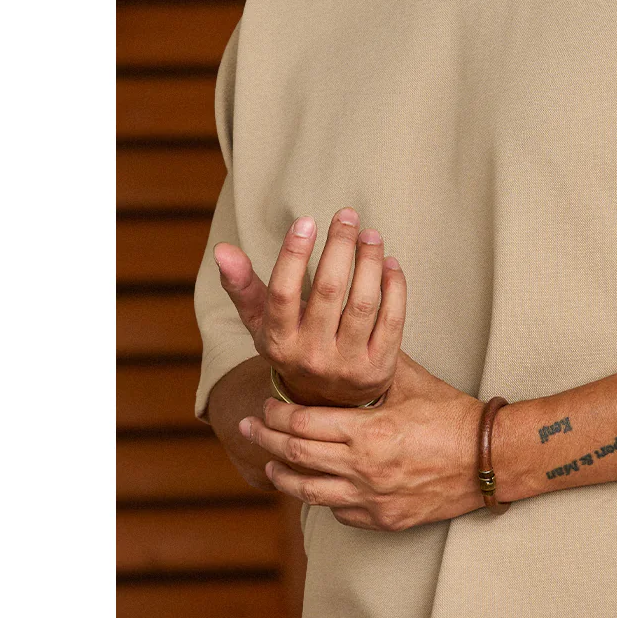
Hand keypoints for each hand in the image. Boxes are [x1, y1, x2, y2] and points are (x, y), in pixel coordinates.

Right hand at [213, 208, 404, 407]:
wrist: (331, 401)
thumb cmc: (295, 345)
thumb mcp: (262, 323)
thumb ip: (243, 286)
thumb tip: (222, 250)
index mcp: (278, 342)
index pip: (282, 293)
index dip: (294, 254)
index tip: (307, 220)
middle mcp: (311, 356)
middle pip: (329, 291)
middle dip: (340, 247)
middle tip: (348, 216)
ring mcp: (348, 365)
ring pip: (364, 303)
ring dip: (370, 262)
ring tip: (371, 235)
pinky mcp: (379, 367)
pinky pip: (392, 319)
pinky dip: (394, 287)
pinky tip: (390, 263)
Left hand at [237, 351, 486, 530]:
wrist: (489, 458)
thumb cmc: (453, 415)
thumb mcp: (412, 382)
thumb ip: (377, 362)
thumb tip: (355, 331)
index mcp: (367, 431)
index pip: (301, 423)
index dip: (275, 414)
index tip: (264, 406)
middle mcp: (363, 468)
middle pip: (294, 455)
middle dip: (264, 439)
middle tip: (249, 428)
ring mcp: (372, 498)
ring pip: (308, 492)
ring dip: (283, 475)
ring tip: (270, 465)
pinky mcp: (384, 519)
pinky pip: (338, 512)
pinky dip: (322, 498)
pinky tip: (316, 486)